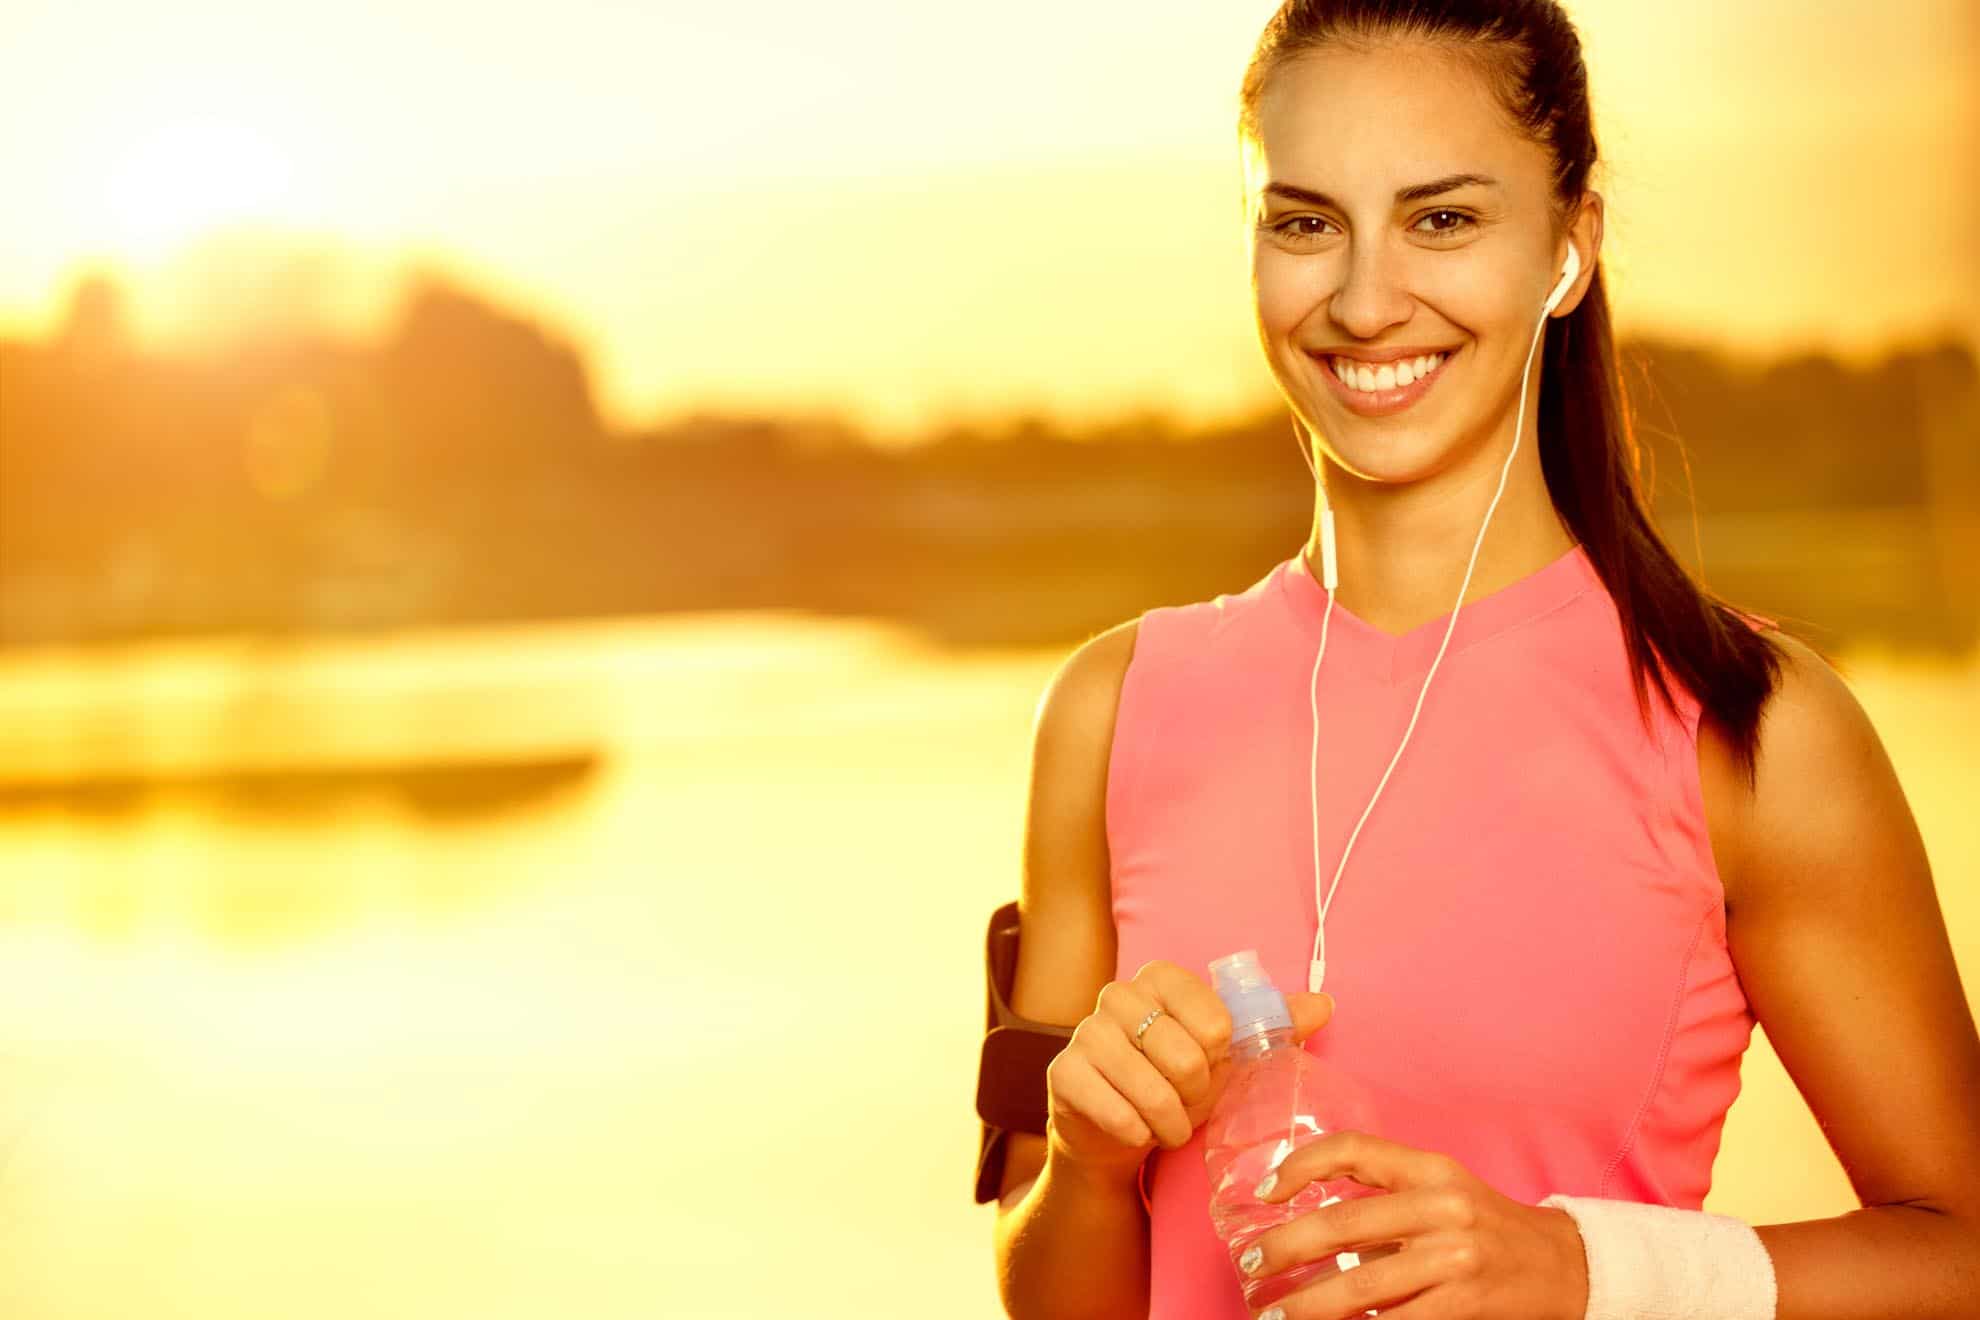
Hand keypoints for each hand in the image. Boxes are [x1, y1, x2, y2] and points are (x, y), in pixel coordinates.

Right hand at [1043, 959, 1335, 1181]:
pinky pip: (1119, 1114)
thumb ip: (1275, 1025)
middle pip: (1186, 1058)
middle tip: (1184, 1100)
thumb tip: (1326, 1003)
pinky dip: (1140, 1134)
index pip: (1214, 1019)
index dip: (1220, 1057)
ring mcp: (1085, 1033)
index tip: (1209, 1063)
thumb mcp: (1228, 1055)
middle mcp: (1117, 995)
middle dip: (1195, 1095)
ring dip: (1170, 1121)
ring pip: (1153, 1090)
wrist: (1118, 1129)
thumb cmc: (1175, 1082)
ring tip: (1166, 1122)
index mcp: (1160, 978)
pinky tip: (1136, 1130)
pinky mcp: (1063, 1074)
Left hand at [1238, 1130, 1588, 1319]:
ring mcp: (1454, 1259)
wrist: (1565, 1265)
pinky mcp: (1464, 1304)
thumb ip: (1384, 1194)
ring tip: (1275, 1316)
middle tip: (1250, 1265)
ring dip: (1308, 1305)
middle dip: (1284, 1248)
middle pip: (1342, 1224)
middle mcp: (1442, 1206)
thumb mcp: (1442, 1187)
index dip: (1300, 1164)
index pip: (1353, 1148)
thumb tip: (1301, 1212)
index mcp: (1431, 1167)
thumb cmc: (1486, 1225)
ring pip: (1361, 1285)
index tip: (1264, 1191)